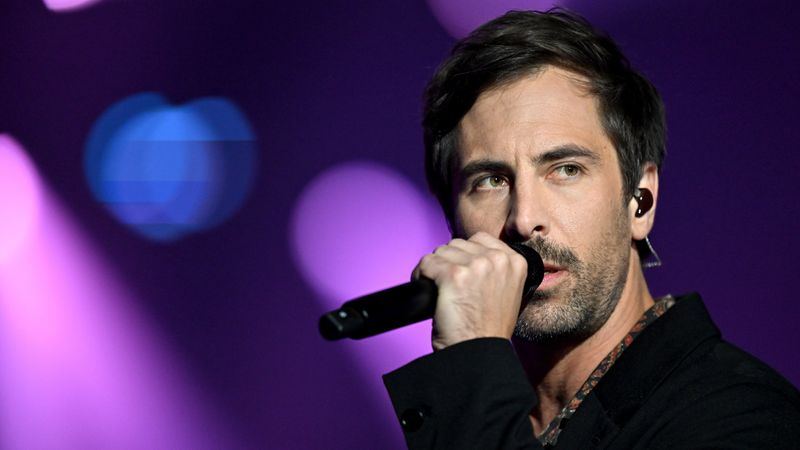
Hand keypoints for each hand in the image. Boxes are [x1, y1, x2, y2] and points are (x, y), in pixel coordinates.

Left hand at [412, 232, 528, 350]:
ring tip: (439, 291)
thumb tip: (468, 255)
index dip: (464, 256)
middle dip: (448, 263)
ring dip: (434, 269)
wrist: (478, 355)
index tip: (461, 274)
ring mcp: (475, 265)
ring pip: (440, 252)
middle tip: (447, 287)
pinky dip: (420, 276)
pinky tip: (427, 292)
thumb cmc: (486, 330)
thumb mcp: (505, 293)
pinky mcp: (453, 275)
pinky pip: (426, 263)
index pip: (479, 240)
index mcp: (516, 261)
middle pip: (457, 244)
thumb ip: (494, 270)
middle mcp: (498, 259)